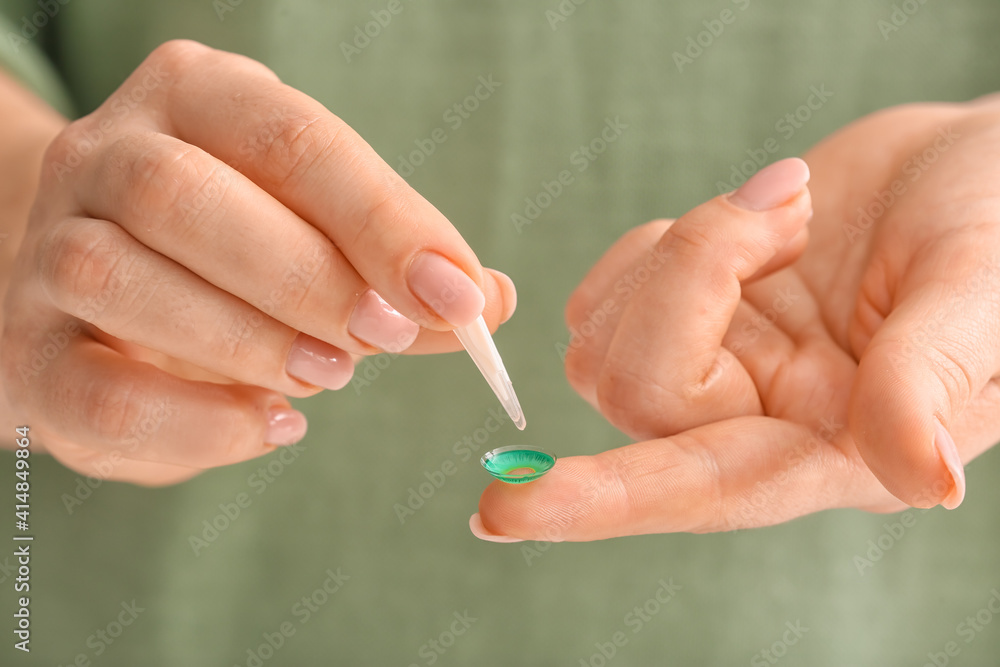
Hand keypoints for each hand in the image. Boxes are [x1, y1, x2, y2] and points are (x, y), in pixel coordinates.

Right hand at [0, 40, 514, 484]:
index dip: (381, 220)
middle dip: (307, 279)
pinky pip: (91, 390)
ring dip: (246, 341)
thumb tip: (489, 301)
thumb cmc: (233, 253)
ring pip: (119, 278)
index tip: (458, 294)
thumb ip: (398, 269)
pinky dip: (193, 423)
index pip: (290, 140)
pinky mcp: (26, 352)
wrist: (103, 286)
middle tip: (385, 339)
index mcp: (196, 100)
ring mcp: (49, 249)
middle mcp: (107, 156)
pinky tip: (269, 425)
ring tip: (326, 376)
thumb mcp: (319, 234)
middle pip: (185, 195)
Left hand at [473, 98, 999, 540]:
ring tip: (788, 209)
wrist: (975, 168)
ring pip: (605, 341)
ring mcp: (712, 369)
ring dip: (682, 251)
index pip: (702, 490)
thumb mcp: (982, 297)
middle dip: (693, 274)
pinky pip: (604, 297)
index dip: (604, 502)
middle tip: (792, 206)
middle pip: (637, 389)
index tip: (498, 512)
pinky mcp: (681, 318)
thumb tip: (921, 484)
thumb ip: (931, 384)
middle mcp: (760, 422)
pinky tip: (740, 222)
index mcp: (836, 446)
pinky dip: (654, 247)